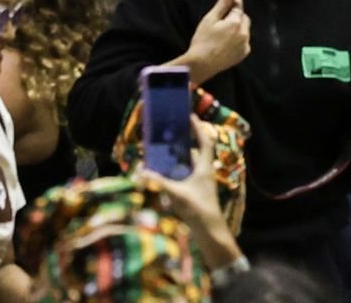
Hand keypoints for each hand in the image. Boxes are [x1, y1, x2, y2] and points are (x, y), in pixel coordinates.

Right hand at [138, 120, 241, 266]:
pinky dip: (176, 170)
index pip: (205, 143)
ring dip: (180, 156)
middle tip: (172, 132)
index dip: (198, 129)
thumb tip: (139, 170)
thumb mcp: (177, 193)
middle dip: (185, 141)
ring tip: (164, 148)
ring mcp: (201, 183)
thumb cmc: (198, 209)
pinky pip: (185, 175)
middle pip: (197, 152)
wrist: (211, 232)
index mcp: (204, 168)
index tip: (190, 117)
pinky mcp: (196, 192)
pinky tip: (164, 171)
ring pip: (190, 164)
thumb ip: (158, 181)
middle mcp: (204, 173)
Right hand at [183, 0, 250, 83]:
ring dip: (239, 28)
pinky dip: (239, 39)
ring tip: (225, 32)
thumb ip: (222, 5)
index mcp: (235, 23)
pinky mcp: (243, 55)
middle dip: (238, 16)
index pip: (239, 9)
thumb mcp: (209, 19)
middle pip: (245, 19)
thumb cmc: (203, 40)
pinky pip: (244, 42)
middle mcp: (244, 33)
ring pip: (245, 31)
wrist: (202, 63)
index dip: (236, 4)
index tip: (235, 0)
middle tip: (225, 19)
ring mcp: (245, 45)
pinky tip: (227, 42)